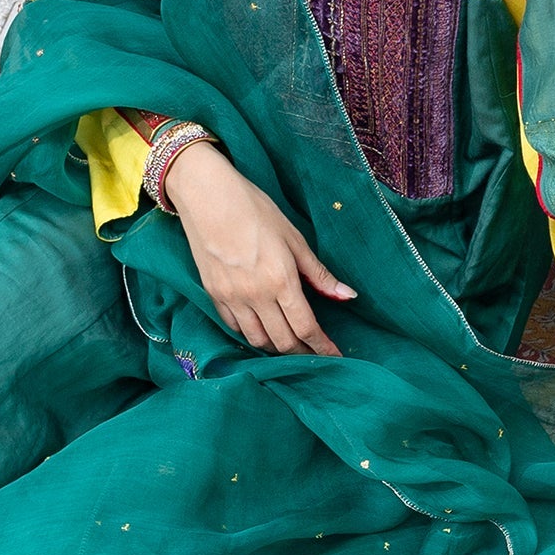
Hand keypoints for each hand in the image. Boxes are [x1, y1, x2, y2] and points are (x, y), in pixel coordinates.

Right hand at [163, 141, 355, 355]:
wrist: (206, 196)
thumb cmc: (255, 210)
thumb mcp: (293, 238)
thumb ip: (318, 273)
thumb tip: (348, 296)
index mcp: (281, 281)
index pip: (306, 327)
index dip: (322, 347)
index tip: (334, 358)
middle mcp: (256, 296)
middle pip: (282, 342)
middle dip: (301, 353)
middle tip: (314, 354)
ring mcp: (232, 298)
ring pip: (257, 340)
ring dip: (276, 347)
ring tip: (289, 343)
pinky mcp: (213, 295)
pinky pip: (235, 327)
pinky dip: (251, 334)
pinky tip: (261, 328)